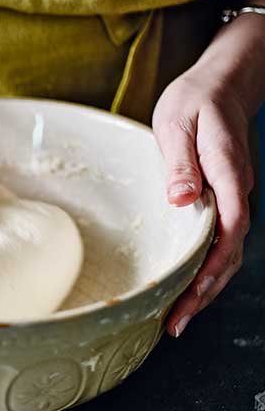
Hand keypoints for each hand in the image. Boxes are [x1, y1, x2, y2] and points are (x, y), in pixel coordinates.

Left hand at [153, 64, 253, 336]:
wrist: (220, 86)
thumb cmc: (194, 102)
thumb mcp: (177, 124)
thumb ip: (180, 163)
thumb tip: (181, 199)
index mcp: (226, 172)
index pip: (229, 228)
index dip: (210, 267)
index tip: (187, 296)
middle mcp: (236, 191)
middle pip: (228, 253)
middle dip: (203, 292)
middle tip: (174, 324)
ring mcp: (233, 198)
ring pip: (226, 253)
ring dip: (205, 288)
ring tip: (178, 318)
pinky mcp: (223, 201)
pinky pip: (219, 243)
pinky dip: (204, 270)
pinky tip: (187, 287)